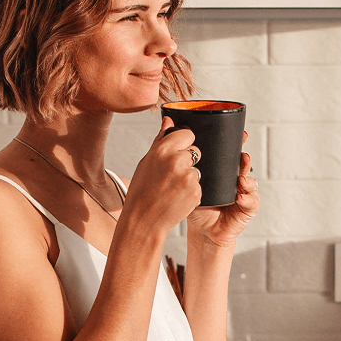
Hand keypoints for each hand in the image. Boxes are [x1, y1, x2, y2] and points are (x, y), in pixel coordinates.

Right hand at [122, 117, 202, 234]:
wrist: (143, 220)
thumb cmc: (141, 192)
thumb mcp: (146, 162)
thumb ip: (161, 140)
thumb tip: (169, 120)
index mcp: (162, 150)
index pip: (188, 134)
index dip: (184, 143)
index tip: (177, 152)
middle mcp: (177, 161)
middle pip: (195, 151)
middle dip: (188, 161)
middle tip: (172, 174)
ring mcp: (188, 177)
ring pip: (197, 169)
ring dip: (189, 177)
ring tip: (173, 188)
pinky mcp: (196, 191)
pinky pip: (199, 185)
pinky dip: (191, 190)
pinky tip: (177, 197)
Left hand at [186, 131, 258, 246]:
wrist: (202, 231)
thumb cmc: (196, 206)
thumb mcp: (187, 182)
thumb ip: (181, 160)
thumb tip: (169, 130)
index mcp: (223, 172)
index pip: (231, 154)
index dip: (238, 144)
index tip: (241, 135)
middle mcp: (235, 180)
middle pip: (243, 165)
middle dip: (245, 159)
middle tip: (242, 156)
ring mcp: (243, 193)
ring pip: (251, 182)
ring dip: (248, 179)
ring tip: (241, 179)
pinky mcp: (246, 209)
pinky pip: (252, 202)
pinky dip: (248, 198)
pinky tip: (240, 197)